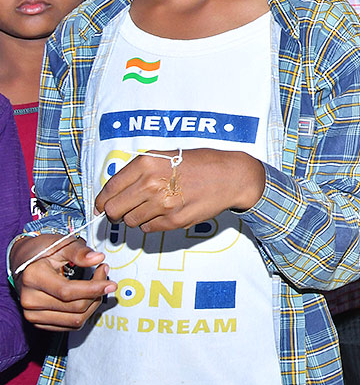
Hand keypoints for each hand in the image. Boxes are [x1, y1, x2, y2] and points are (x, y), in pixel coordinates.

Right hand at [12, 235, 114, 330]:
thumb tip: (98, 258)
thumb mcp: (61, 243)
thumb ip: (79, 251)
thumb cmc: (43, 250)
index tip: (110, 284)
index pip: (67, 291)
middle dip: (96, 293)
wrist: (24, 261)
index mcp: (33, 277)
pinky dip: (84, 313)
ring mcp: (32, 314)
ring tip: (97, 285)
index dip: (93, 289)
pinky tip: (87, 296)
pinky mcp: (38, 322)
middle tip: (104, 274)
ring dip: (93, 304)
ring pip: (75, 320)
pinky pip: (69, 325)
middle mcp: (29, 299)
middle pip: (74, 307)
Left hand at [94, 148, 265, 232]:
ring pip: (130, 222)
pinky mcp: (174, 221)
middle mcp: (151, 183)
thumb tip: (115, 191)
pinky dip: (152, 223)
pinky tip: (165, 212)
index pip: (109, 190)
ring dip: (136, 217)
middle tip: (123, 210)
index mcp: (146, 164)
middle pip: (114, 210)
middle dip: (115, 212)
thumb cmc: (201, 163)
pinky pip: (149, 228)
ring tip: (151, 207)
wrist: (231, 175)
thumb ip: (140, 171)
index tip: (102, 206)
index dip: (102, 201)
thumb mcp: (166, 156)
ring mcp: (162, 204)